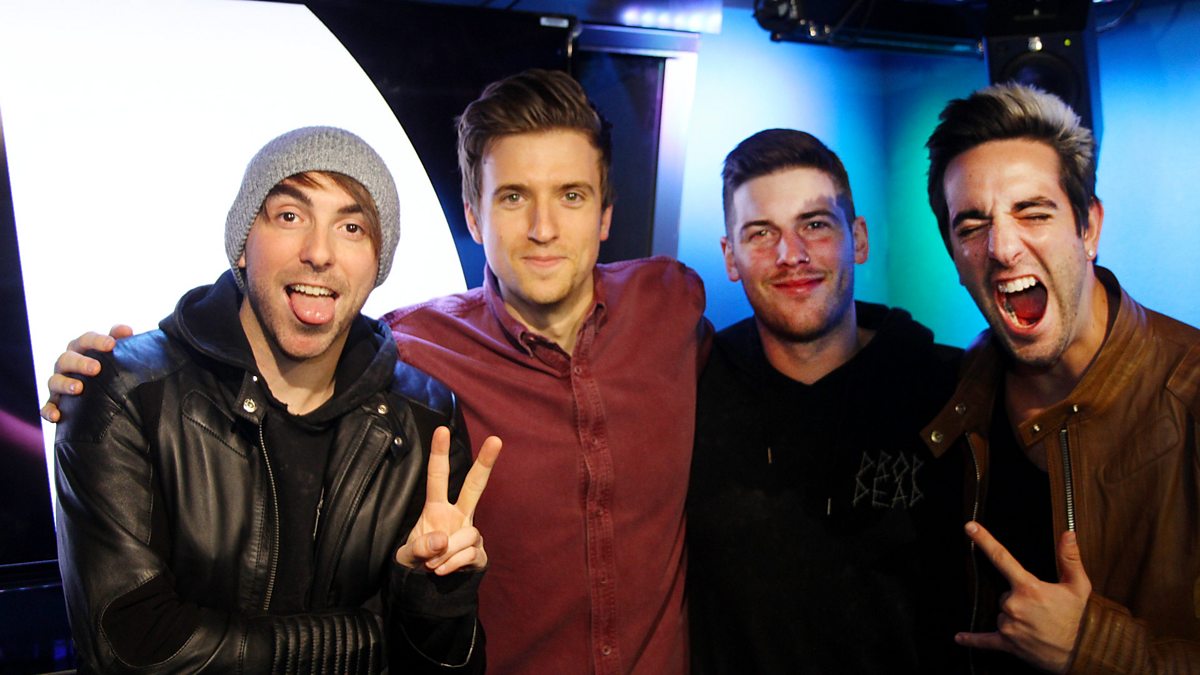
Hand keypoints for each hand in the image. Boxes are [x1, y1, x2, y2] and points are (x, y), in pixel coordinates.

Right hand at [41, 325, 133, 422]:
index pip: (86, 340)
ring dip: (65, 384)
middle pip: (67, 359)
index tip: (111, 344)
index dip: (97, 341)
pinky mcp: (55, 404)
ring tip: (79, 388)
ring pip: (54, 381)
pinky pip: (47, 407)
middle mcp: (67, 365)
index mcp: (82, 350)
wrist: (105, 396)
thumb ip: (121, 341)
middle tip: (96, 368)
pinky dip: (49, 411)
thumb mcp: (117, 355)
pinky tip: (57, 416)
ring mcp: (59, 384)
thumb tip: (126, 330)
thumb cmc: (111, 369)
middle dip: (80, 362)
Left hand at [395, 427, 500, 574]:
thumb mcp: (407, 556)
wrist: (429, 588)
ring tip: (433, 565)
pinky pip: (470, 554)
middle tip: (496, 439)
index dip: (439, 453)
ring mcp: (470, 533)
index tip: (442, 429)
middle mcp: (457, 515)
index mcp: (436, 508)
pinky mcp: (479, 552)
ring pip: (468, 534)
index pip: (438, 477)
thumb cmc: (419, 560)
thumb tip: (442, 540)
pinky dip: (453, 565)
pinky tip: (442, 571)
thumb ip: (419, 547)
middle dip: (485, 462)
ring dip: (447, 553)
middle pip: (474, 485)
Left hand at [955, 521, 1090, 672]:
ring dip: (1014, 615)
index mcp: (1029, 588)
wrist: (1082, 652)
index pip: (1002, 557)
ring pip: (1001, 612)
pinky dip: (973, 639)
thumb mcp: (1078, 586)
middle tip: (1039, 608)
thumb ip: (1069, 558)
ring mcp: (1009, 625)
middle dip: (1018, 597)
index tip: (969, 527)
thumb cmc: (1079, 618)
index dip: (984, 540)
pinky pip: (984, 640)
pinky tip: (959, 637)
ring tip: (1035, 623)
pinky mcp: (1007, 643)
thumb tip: (1068, 533)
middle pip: (1004, 593)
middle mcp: (1015, 605)